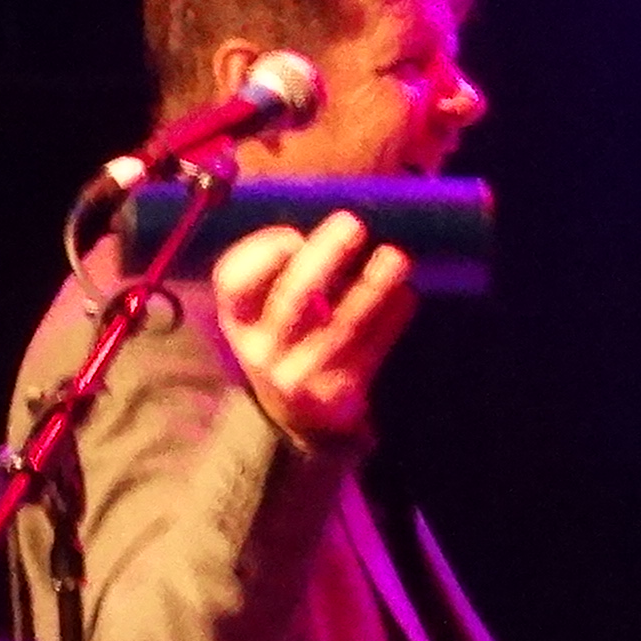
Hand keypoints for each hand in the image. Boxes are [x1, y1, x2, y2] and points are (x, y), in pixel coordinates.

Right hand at [213, 210, 414, 444]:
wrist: (299, 415)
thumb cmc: (285, 338)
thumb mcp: (263, 312)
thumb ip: (284, 271)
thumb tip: (335, 225)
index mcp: (238, 319)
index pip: (234, 282)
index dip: (262, 254)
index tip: (294, 234)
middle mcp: (262, 349)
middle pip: (292, 299)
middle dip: (324, 258)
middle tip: (352, 224)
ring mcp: (300, 375)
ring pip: (341, 327)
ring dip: (371, 288)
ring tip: (395, 257)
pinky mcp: (338, 393)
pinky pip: (369, 351)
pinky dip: (390, 320)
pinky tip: (406, 295)